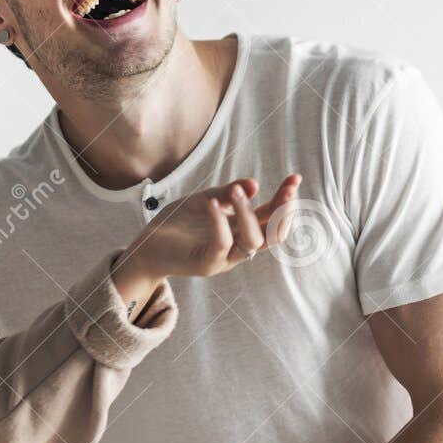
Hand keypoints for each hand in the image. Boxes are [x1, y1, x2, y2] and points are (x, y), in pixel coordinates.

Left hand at [114, 174, 302, 299]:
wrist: (147, 246)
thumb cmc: (177, 224)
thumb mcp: (203, 201)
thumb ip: (227, 193)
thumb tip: (255, 184)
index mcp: (242, 231)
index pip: (273, 218)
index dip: (286, 200)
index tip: (295, 178)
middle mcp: (239, 247)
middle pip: (273, 234)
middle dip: (284, 212)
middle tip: (288, 189)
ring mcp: (225, 258)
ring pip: (253, 242)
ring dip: (249, 214)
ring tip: (237, 191)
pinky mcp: (206, 264)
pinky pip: (222, 245)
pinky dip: (221, 223)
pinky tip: (214, 204)